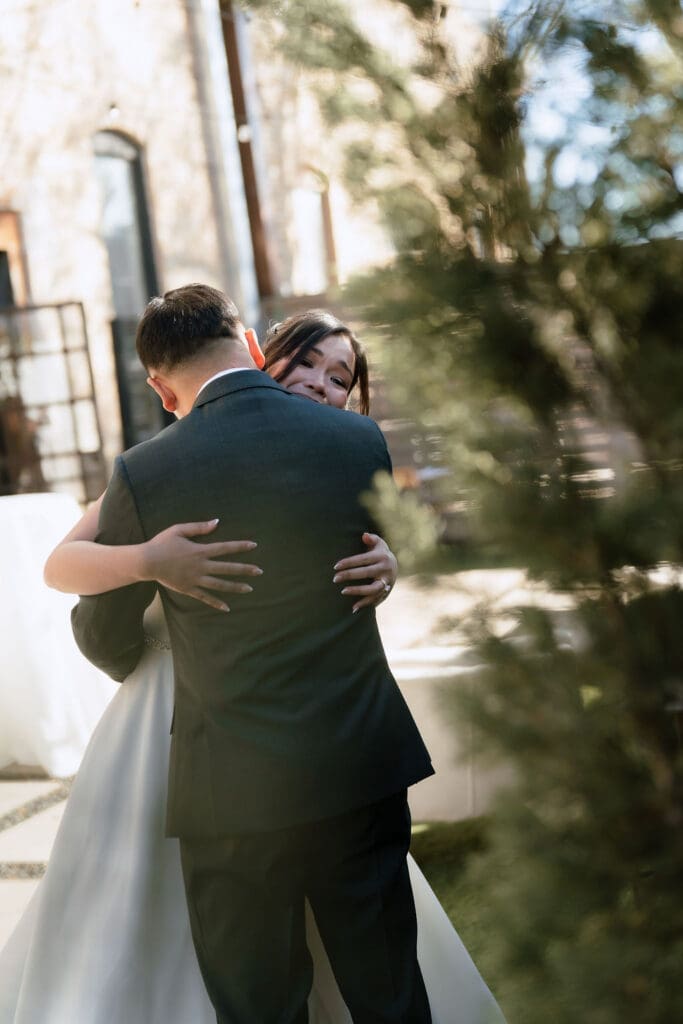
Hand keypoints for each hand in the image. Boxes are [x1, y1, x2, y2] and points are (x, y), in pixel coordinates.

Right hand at [142, 520, 261, 611]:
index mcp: (200, 551)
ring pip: (219, 584)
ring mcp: (195, 579)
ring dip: (235, 586)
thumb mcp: (179, 530)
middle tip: (260, 572)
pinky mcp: (188, 589)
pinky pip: (205, 597)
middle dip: (245, 570)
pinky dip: (216, 603)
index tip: (254, 546)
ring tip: (249, 589)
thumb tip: (217, 522)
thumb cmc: (162, 543)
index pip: (224, 548)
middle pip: (227, 568)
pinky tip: (227, 607)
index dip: (240, 546)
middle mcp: (201, 566)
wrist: (147, 562)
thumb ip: (199, 527)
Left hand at [332, 532, 397, 613]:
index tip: (336, 566)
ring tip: (343, 591)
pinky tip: (353, 608)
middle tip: (334, 579)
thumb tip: (364, 536)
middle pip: (366, 573)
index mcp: (381, 556)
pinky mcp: (386, 592)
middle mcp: (385, 569)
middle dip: (349, 575)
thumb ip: (371, 539)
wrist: (394, 566)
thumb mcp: (378, 543)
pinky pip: (375, 599)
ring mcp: (386, 582)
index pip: (363, 559)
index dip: (349, 562)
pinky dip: (365, 604)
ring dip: (358, 591)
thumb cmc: (379, 552)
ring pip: (373, 588)